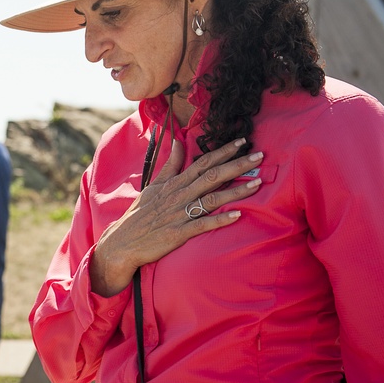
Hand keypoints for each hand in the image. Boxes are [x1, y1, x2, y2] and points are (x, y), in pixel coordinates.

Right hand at [90, 137, 263, 295]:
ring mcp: (179, 214)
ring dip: (236, 191)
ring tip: (257, 183)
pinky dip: (220, 220)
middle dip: (236, 165)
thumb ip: (169, 164)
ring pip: (211, 199)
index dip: (223, 152)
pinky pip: (202, 224)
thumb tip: (176, 140)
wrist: (124, 241)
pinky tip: (238, 215)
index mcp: (174, 183)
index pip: (202, 162)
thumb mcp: (153, 185)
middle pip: (212, 176)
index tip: (242, 142)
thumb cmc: (140, 214)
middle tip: (259, 156)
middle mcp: (178, 195)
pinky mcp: (178, 233)